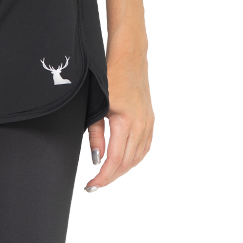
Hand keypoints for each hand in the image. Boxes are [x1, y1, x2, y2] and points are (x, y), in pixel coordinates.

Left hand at [84, 53, 153, 189]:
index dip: (103, 177)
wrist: (130, 57)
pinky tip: (122, 163)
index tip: (91, 185)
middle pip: (127, 163)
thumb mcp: (96, 107)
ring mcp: (148, 123)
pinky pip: (144, 148)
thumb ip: (96, 135)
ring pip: (137, 158)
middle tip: (94, 185)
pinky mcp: (150, 120)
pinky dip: (133, 159)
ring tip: (106, 176)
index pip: (115, 160)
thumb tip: (96, 159)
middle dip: (110, 177)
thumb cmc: (109, 76)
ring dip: (122, 170)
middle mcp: (141, 125)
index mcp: (126, 121)